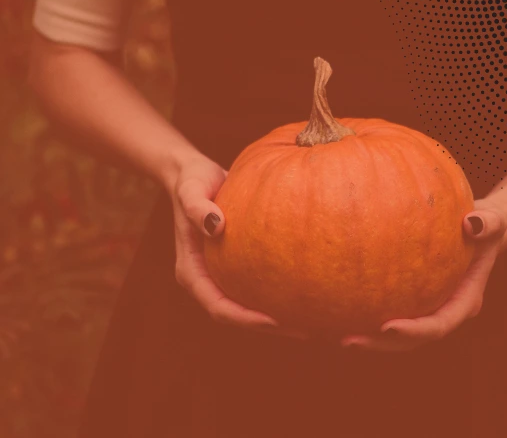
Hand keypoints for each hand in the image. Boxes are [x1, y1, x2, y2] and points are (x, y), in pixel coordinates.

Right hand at [169, 156, 306, 338]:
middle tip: (307, 330)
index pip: (218, 308)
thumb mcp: (191, 190)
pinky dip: (281, 293)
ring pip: (250, 306)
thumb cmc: (191, 181)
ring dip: (279, 318)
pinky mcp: (238, 267)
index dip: (245, 319)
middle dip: (270, 327)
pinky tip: (311, 292)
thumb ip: (197, 207)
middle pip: (238, 316)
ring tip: (316, 321)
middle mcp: (207, 280)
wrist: (194, 175)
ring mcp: (222, 276)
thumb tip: (216, 225)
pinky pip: (260, 286)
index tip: (274, 321)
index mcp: (192, 273)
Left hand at [340, 199, 506, 351]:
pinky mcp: (413, 300)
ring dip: (369, 338)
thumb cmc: (486, 225)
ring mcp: (428, 309)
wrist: (479, 231)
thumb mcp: (494, 220)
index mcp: (464, 302)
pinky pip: (388, 311)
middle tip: (349, 340)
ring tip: (337, 336)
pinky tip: (336, 308)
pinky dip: (366, 314)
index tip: (388, 326)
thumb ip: (488, 222)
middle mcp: (445, 311)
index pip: (439, 325)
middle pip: (413, 340)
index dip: (414, 331)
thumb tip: (472, 222)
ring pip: (398, 335)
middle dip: (382, 344)